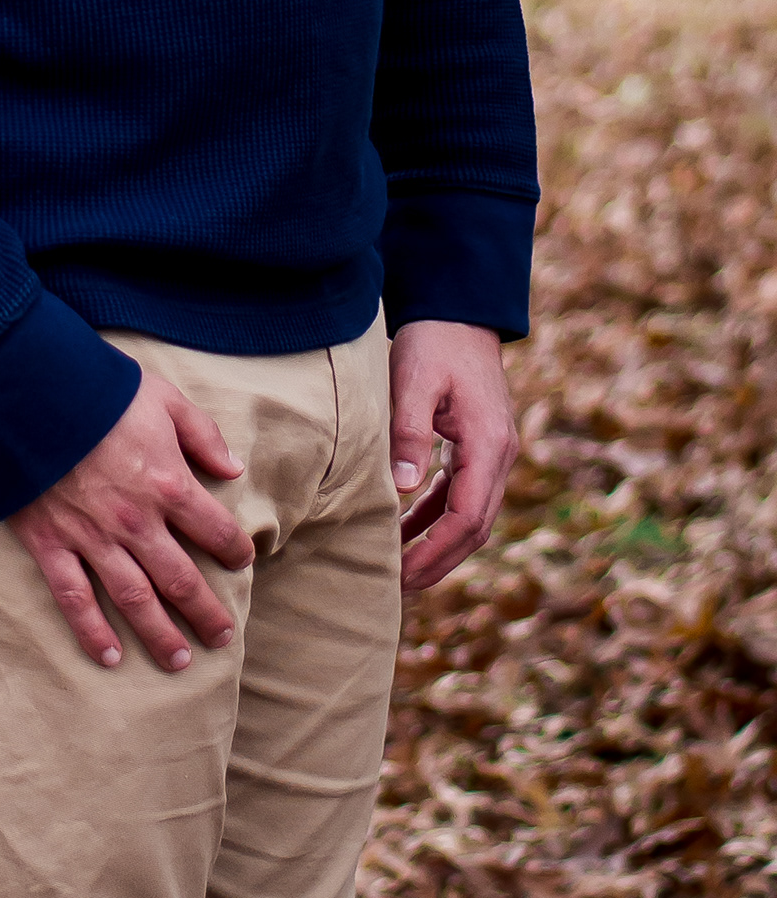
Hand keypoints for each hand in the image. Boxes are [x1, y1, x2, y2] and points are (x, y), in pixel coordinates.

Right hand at [8, 373, 253, 671]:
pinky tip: (110, 657)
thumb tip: (233, 468)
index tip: (243, 562)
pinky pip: (75, 598)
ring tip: (180, 662)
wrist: (27, 392)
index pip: (216, 531)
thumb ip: (202, 434)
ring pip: (135, 600)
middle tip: (221, 637)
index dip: (235, 550)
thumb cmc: (98, 391)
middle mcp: (136, 522)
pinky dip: (92, 631)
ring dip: (160, 635)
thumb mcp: (162, 398)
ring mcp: (93, 538)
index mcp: (169, 484)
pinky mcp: (52, 544)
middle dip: (206, 613)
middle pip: (181, 581)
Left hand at [389, 320, 518, 589]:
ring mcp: (495, 452)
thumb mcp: (413, 382)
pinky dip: (438, 517)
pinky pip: (463, 494)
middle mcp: (501, 455)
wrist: (458, 309)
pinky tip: (407, 528)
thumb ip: (409, 433)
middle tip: (397, 587)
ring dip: (439, 544)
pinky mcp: (480, 446)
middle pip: (475, 528)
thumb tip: (404, 488)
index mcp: (489, 445)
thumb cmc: (433, 342)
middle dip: (439, 561)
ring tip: (399, 568)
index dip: (435, 552)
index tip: (401, 575)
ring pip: (472, 515)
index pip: (467, 518)